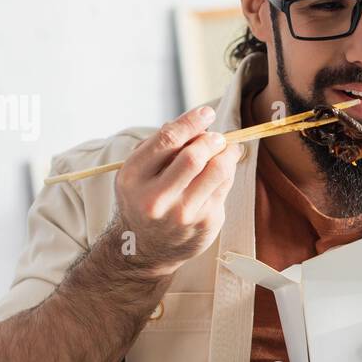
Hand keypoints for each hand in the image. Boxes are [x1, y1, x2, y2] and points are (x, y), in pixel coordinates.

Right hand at [113, 106, 243, 278]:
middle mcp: (155, 199)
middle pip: (194, 156)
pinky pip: (224, 187)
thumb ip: (160, 146)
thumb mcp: (138, 173)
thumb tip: (195, 123)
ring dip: (227, 153)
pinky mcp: (204, 224)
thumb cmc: (144, 200)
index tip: (207, 112)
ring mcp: (181, 215)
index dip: (191, 122)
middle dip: (211, 139)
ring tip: (227, 148)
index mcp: (133, 179)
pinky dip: (228, 171)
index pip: (167, 140)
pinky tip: (224, 167)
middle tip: (217, 136)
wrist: (144, 249)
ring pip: (217, 171)